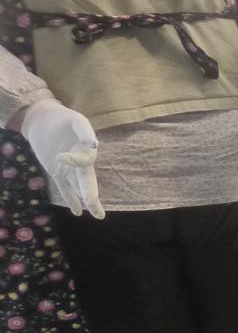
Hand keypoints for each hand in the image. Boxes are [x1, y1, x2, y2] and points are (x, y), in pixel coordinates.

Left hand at [20, 99, 104, 217]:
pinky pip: (66, 189)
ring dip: (88, 200)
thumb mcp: (75, 120)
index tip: (61, 157)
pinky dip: (71, 200)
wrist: (44, 120)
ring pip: (81, 188)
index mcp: (87, 150)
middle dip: (92, 195)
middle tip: (96, 210)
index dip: (75, 161)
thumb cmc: (63, 118)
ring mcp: (69, 169)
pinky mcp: (57, 173)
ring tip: (97, 214)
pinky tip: (77, 211)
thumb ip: (84, 130)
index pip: (86, 161)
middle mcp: (81, 163)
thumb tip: (93, 144)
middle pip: (89, 182)